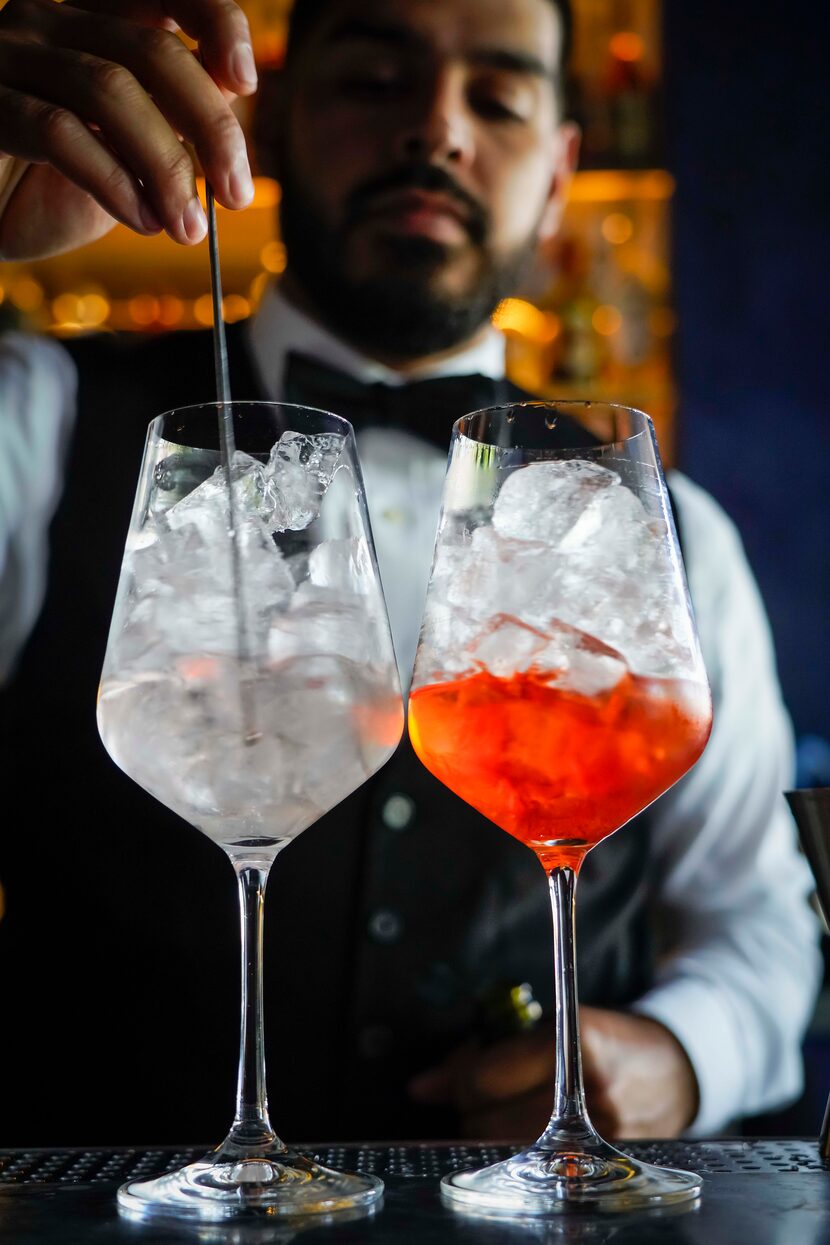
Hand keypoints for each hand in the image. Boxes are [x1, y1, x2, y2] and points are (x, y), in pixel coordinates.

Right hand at [0, 0, 257, 259]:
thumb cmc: (54, 187)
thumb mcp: (129, 153)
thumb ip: (175, 121)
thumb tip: (233, 113)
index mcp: (92, 19)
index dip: (215, 21)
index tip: (247, 84)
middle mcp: (48, 20)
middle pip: (152, 51)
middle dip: (210, 129)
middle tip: (237, 194)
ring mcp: (10, 55)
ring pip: (109, 90)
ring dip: (165, 168)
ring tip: (188, 227)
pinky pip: (60, 132)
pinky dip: (114, 182)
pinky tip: (143, 220)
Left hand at [409, 1007, 698, 1139]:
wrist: (673, 1068)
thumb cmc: (602, 1040)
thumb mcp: (547, 1026)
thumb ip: (483, 1055)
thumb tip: (421, 1088)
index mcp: (574, 1045)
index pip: (485, 1078)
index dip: (458, 1079)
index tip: (450, 1079)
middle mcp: (590, 1095)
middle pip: (489, 1123)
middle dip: (471, 1109)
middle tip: (479, 1094)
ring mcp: (601, 1137)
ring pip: (508, 1151)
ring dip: (492, 1134)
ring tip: (505, 1113)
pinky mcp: (606, 1167)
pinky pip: (539, 1171)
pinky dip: (521, 1155)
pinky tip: (527, 1138)